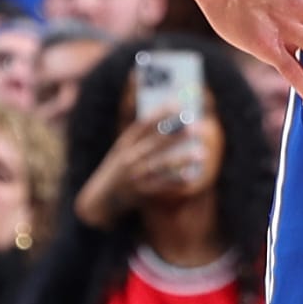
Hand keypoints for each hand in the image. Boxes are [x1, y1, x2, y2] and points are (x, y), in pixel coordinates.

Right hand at [75, 114, 213, 229]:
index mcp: (124, 144)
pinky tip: (192, 176)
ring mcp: (134, 176)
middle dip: (176, 134)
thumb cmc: (118, 169)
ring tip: (202, 152)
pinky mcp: (140, 192)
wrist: (101, 199)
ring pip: (161, 165)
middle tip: (197, 127)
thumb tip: (170, 124)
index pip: (143, 125)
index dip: (161, 113)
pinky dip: (177, 181)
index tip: (178, 104)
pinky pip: (162, 186)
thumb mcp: (123, 150)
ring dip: (182, 158)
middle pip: (155, 143)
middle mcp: (129, 158)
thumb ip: (142, 138)